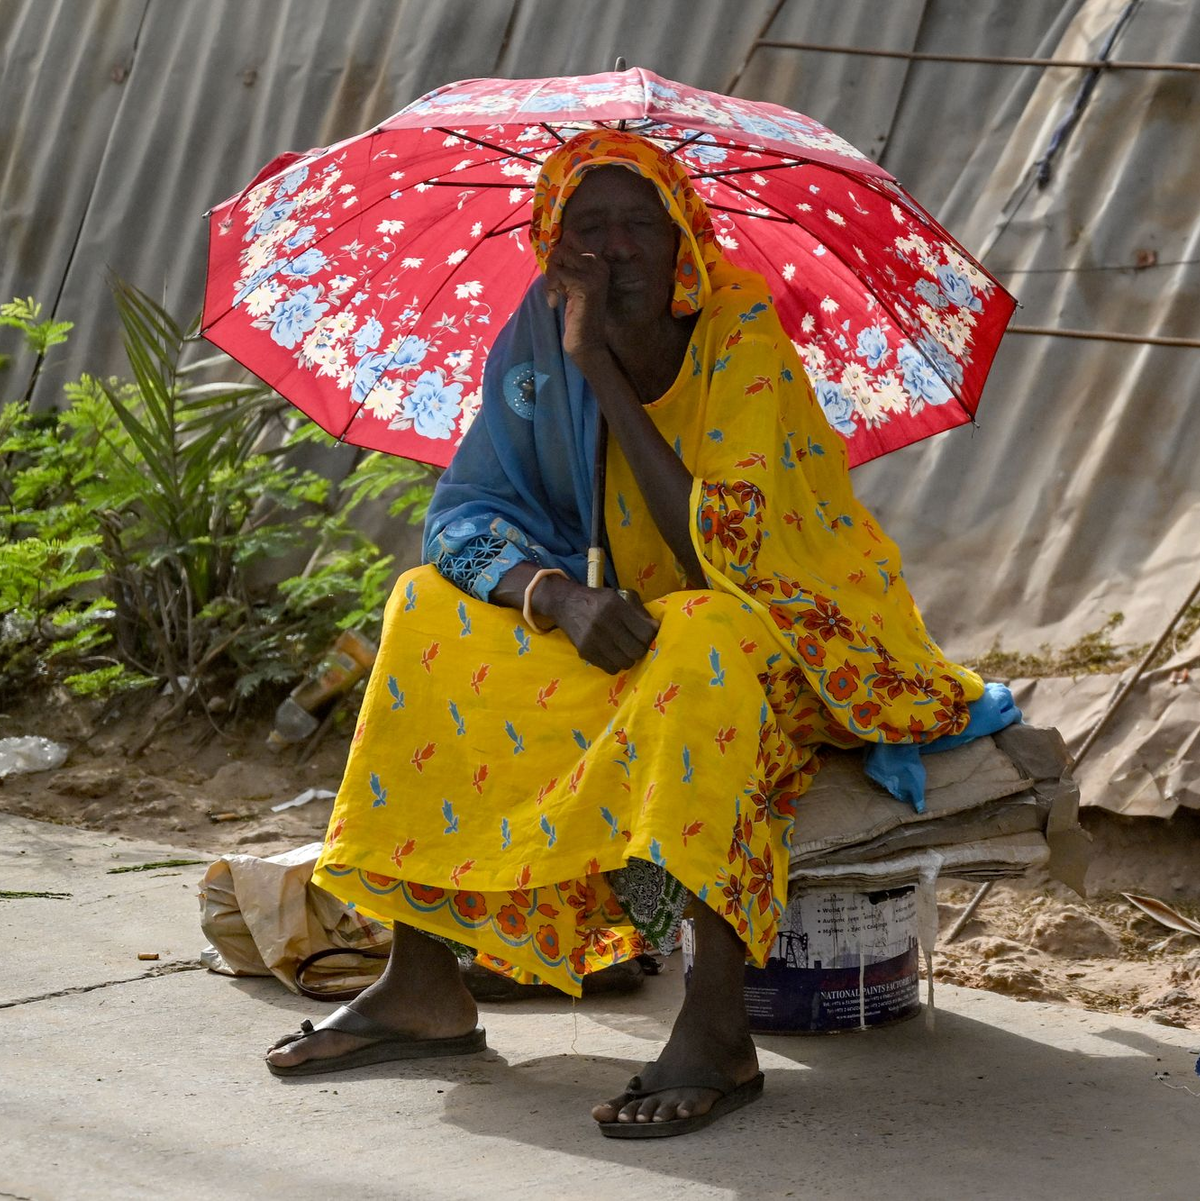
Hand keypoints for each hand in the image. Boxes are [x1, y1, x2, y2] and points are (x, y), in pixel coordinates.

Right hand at [538, 576, 658, 673]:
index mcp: (616, 606)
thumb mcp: (620, 596)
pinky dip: (616, 664)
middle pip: (636, 651)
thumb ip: (640, 611)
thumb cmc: (599, 600)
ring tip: (624, 650)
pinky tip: (613, 654)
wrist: (566, 604)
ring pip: (625, 662)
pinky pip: (611, 669)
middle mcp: (604, 622)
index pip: (645, 632)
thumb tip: (656, 628)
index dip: (650, 636)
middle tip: (636, 644)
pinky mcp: (585, 652)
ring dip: (628, 658)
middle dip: (640, 649)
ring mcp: (593, 639)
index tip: (647, 635)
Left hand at [544, 234, 610, 364]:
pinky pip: (558, 273)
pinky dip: (550, 287)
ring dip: (550, 276)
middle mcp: (599, 264)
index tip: (557, 275)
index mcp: (598, 262)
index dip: (558, 254)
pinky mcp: (585, 285)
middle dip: (552, 266)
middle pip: (562, 246)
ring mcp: (594, 274)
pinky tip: (554, 302)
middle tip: (554, 287)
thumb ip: (566, 266)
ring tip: (554, 294)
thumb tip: (552, 246)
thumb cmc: (576, 315)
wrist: (586, 342)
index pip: (572, 237)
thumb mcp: (571, 284)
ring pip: (559, 256)